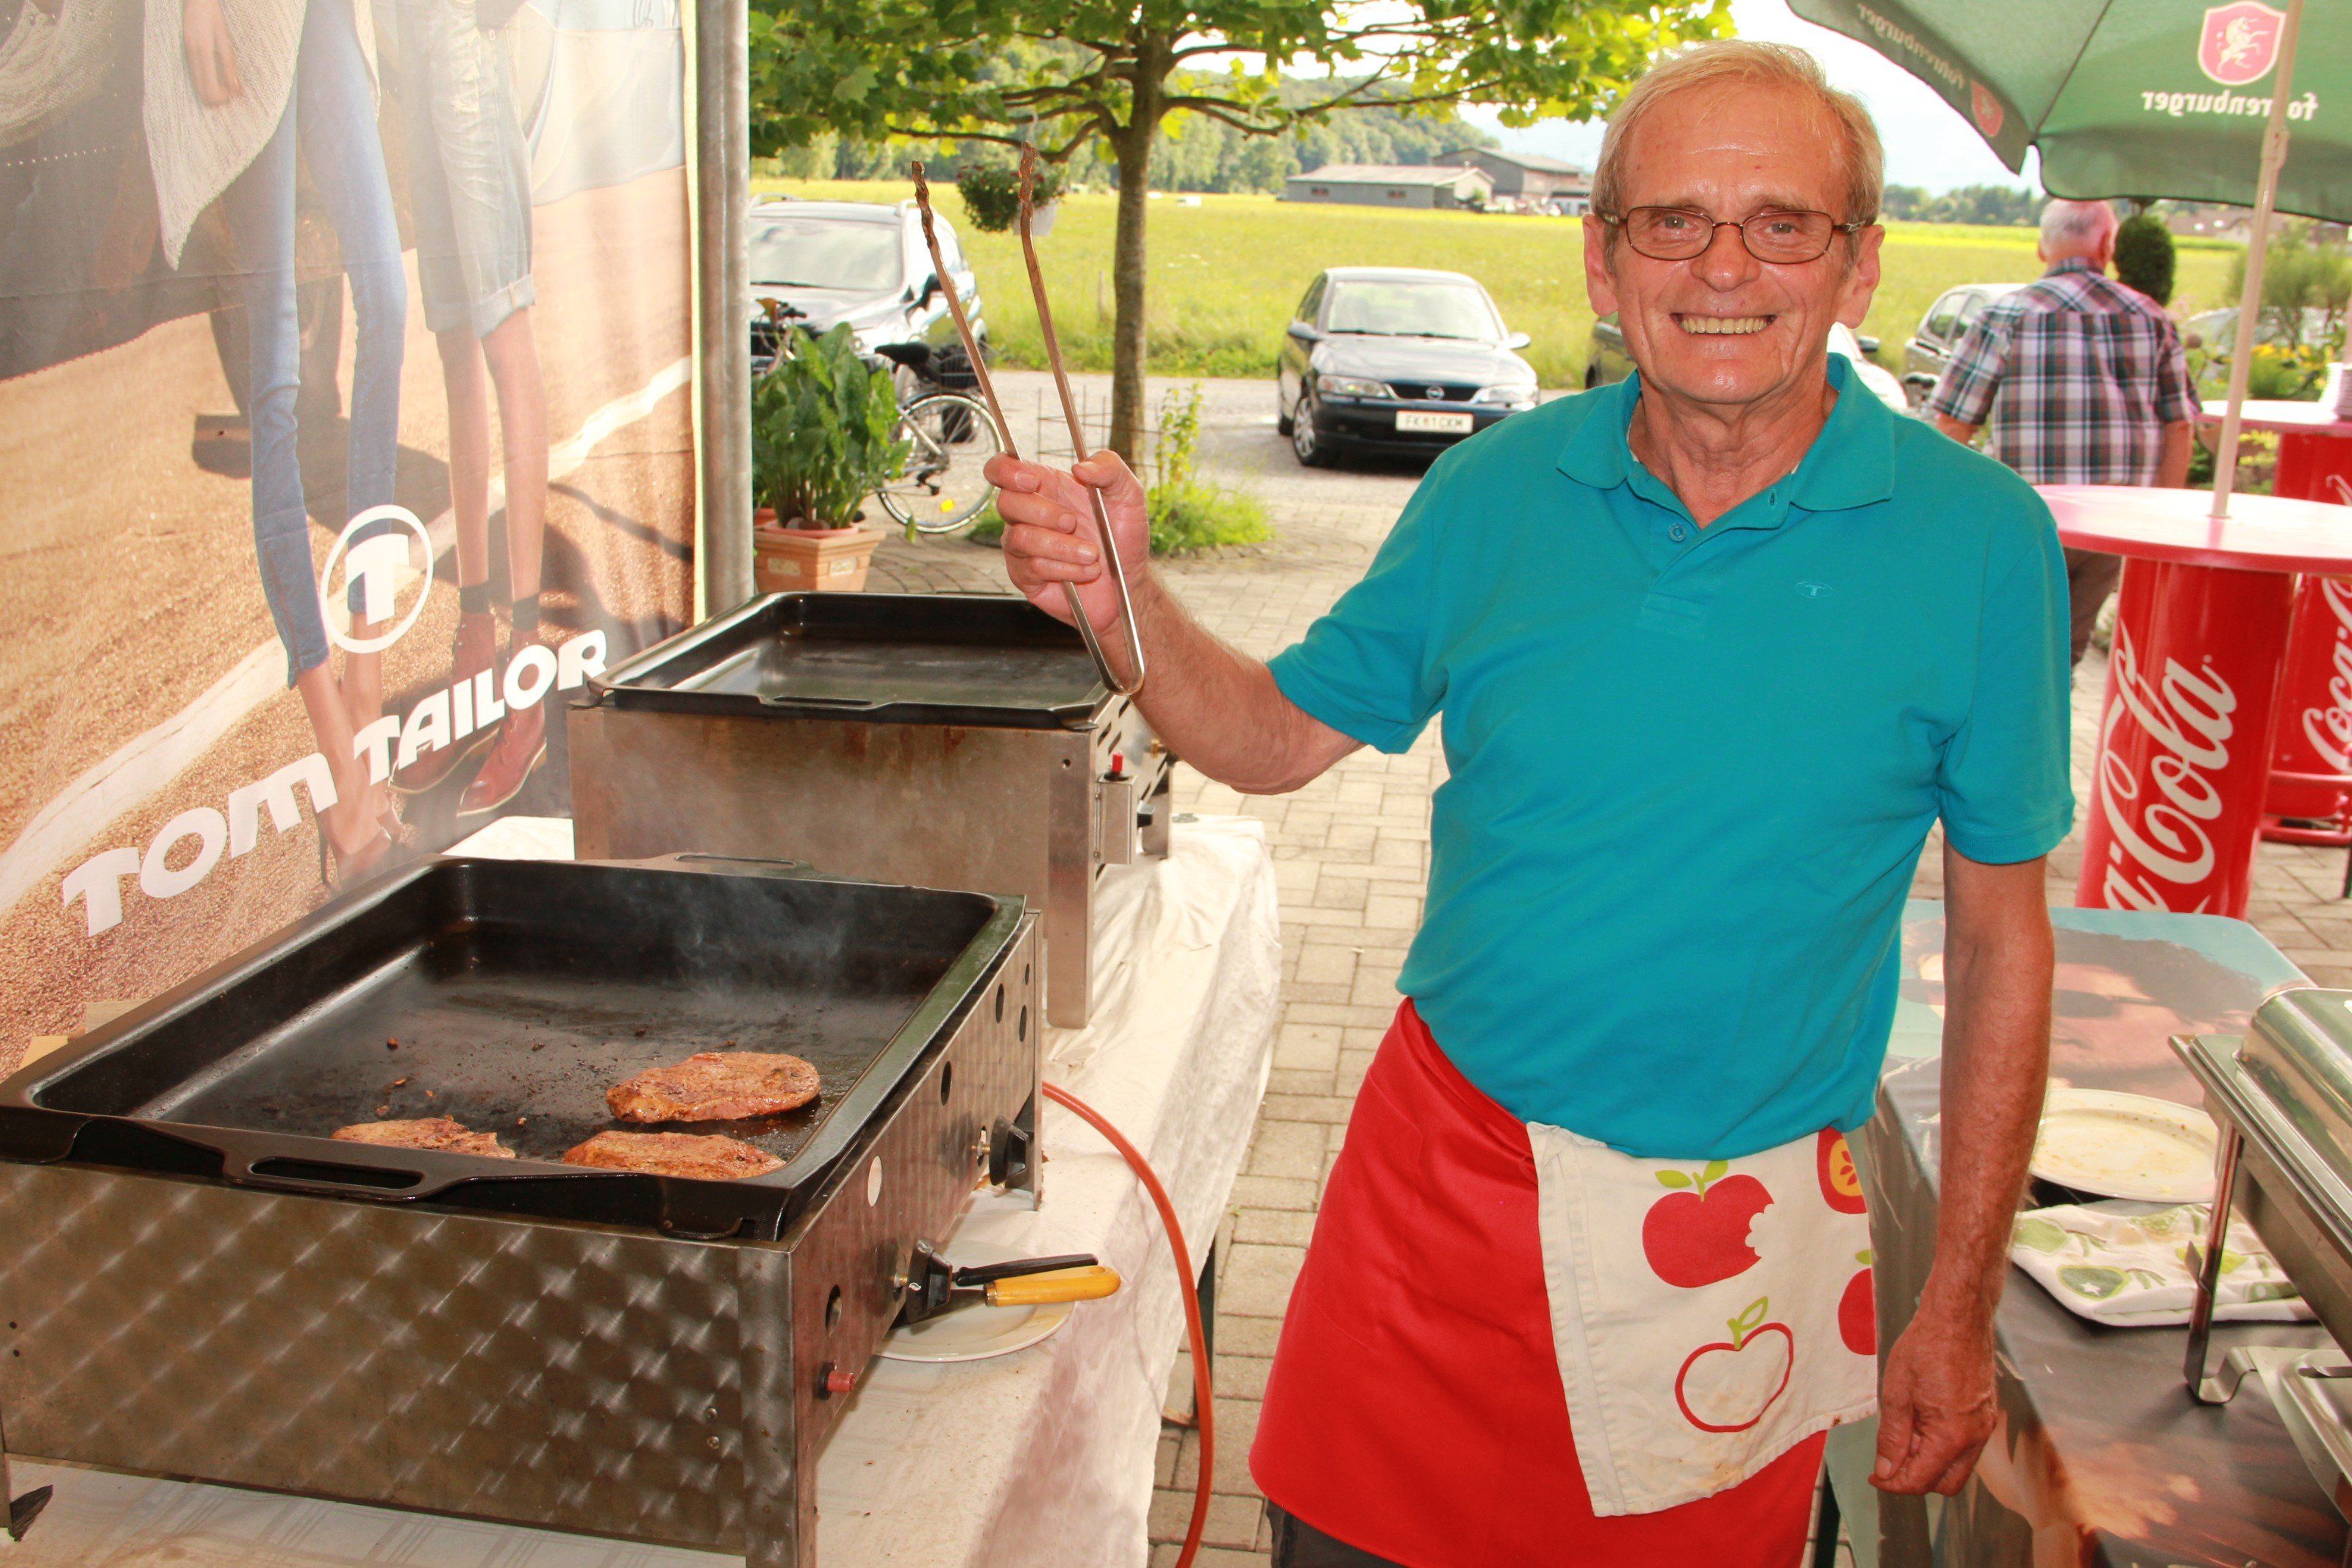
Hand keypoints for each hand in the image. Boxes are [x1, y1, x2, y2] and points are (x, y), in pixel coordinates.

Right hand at [182, 0, 242, 103]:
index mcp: (202, 52)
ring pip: (196, 84)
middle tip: (229, 98)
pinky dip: (204, 83)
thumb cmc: (213, 16)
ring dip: (209, 92)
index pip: (210, 86)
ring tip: (223, 94)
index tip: (233, 96)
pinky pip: (194, 74)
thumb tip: (237, 89)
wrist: (196, 0)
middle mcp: (192, 55)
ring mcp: (186, 54)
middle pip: (201, 89)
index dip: (222, 97)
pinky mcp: (185, 52)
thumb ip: (229, 63)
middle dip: (215, 99)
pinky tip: (213, 84)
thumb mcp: (224, 38)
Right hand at [984, 450, 1148, 632]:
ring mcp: (1022, 546)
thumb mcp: (1128, 493)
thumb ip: (1109, 467)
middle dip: (1043, 513)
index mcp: (1045, 486)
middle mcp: (1026, 514)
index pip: (1001, 469)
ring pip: (1021, 538)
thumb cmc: (1122, 535)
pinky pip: (1032, 567)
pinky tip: (1086, 571)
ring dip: (1062, 546)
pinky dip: (1065, 568)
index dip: (1006, 471)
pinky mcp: (1025, 576)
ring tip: (1091, 554)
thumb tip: (1080, 466)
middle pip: (1006, 502)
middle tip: (1073, 522)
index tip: (1032, 481)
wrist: (1127, 581)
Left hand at [1870, 1306, 1997, 1495]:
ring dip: (1929, 1463)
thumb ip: (1892, 1437)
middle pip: (1946, 1483)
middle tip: (1888, 1463)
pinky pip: (1965, 1446)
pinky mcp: (1986, 1414)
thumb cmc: (1926, 1347)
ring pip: (1957, 1466)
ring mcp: (1985, 1426)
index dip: (1893, 1483)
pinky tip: (1921, 1423)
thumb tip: (1886, 1471)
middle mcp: (1976, 1437)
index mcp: (1952, 1436)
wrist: (1958, 1317)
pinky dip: (1943, 1446)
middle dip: (1915, 1480)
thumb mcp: (1896, 1394)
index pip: (1921, 1480)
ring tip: (1903, 1436)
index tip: (1874, 1477)